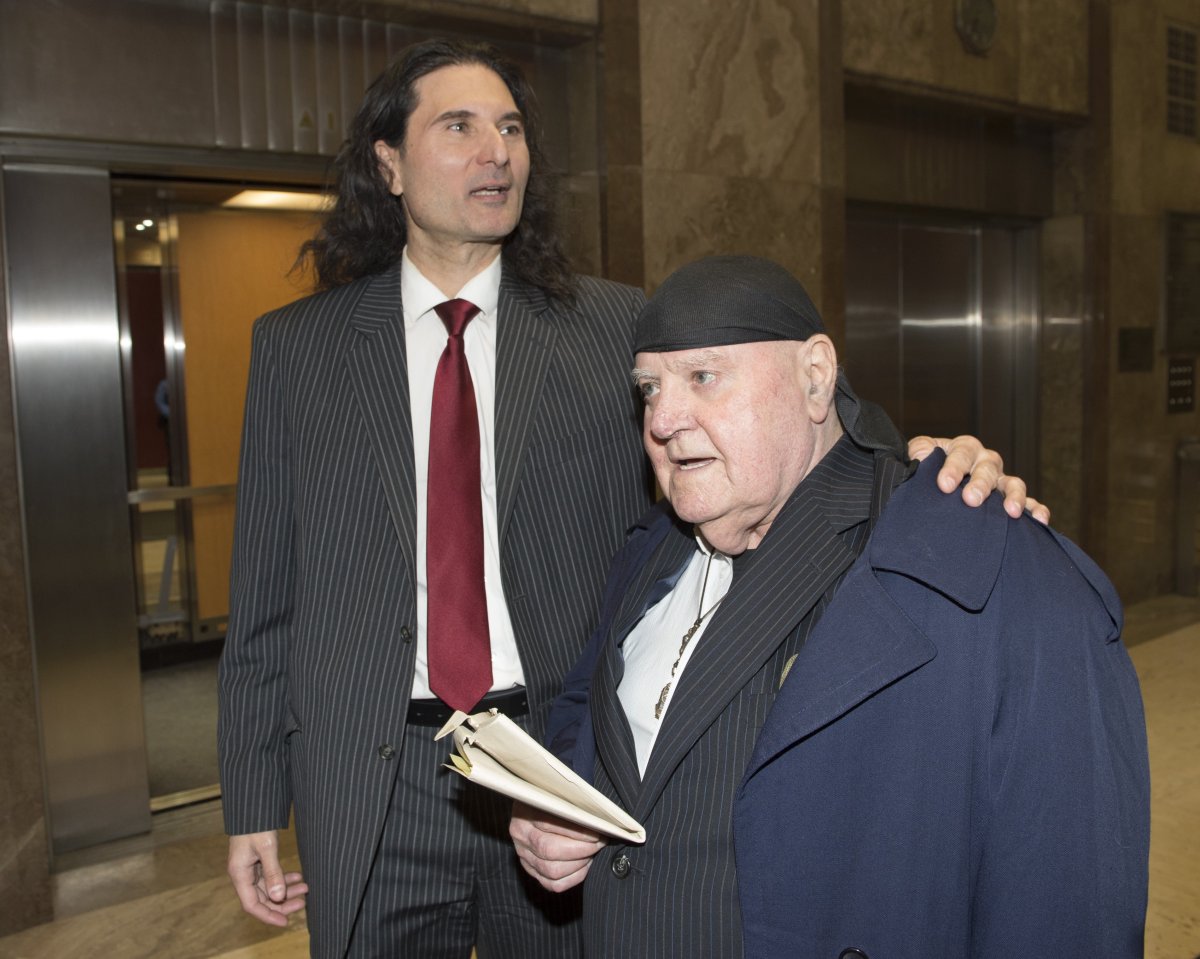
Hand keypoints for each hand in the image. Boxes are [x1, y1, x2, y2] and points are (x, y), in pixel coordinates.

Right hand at [227, 831, 307, 926]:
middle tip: (304, 901)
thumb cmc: (256, 823)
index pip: (252, 904)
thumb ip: (273, 872)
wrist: (253, 805)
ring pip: (268, 887)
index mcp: (240, 874)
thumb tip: (279, 897)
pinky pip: (270, 876)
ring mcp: (250, 867)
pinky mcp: (257, 859)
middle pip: (262, 898)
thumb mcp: (267, 847)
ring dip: (286, 889)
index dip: (268, 915)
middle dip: (282, 902)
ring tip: (306, 887)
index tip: (286, 921)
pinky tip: (298, 876)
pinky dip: (284, 878)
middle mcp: (242, 873)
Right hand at [510, 801, 605, 892]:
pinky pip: (552, 884)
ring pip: (552, 870)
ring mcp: (524, 854)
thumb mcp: (557, 793)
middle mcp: (521, 834)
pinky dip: (573, 877)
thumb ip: (572, 803)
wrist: (536, 804)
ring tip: (591, 852)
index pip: (551, 824)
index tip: (597, 831)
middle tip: (598, 843)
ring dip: (579, 864)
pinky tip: (584, 865)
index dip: (578, 831)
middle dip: (581, 849)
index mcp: (525, 811)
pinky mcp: (530, 870)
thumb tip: (597, 817)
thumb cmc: (552, 798)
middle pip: (550, 850)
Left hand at [908, 435, 1049, 524]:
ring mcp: (1001, 480)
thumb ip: (920, 451)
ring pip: (1012, 484)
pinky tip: (1039, 519)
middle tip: (971, 500)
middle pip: (987, 469)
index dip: (954, 468)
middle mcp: (986, 462)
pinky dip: (1035, 509)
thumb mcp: (920, 455)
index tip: (944, 484)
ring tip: (1011, 511)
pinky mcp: (1011, 499)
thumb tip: (922, 454)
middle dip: (980, 484)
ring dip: (1013, 496)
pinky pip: (1029, 503)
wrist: (936, 484)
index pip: (961, 454)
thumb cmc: (928, 468)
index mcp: (964, 448)